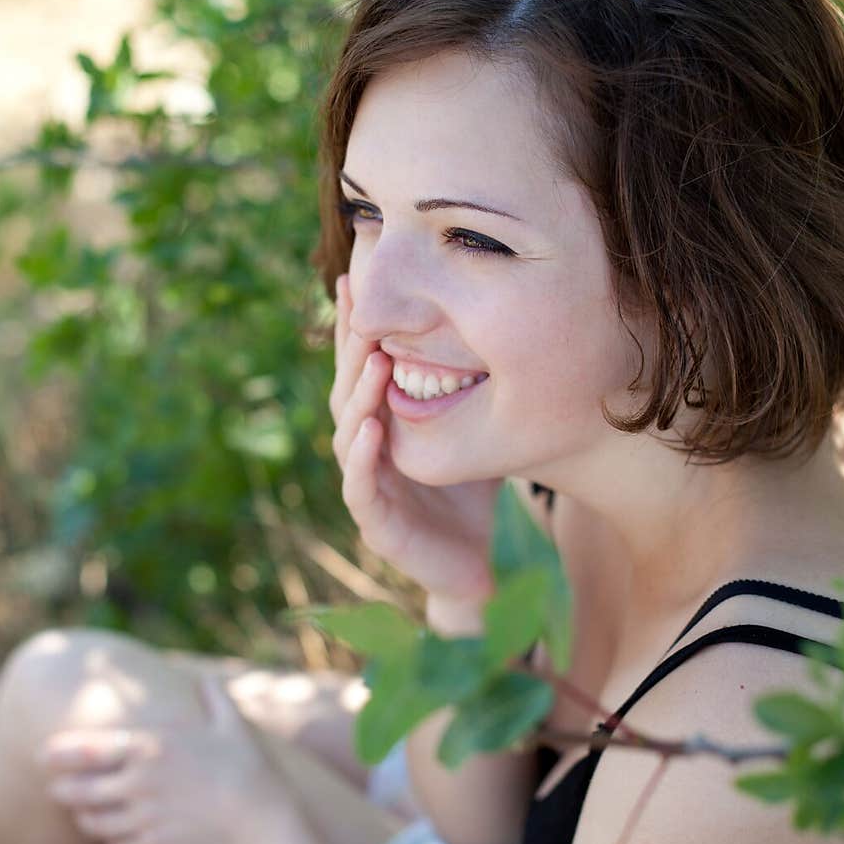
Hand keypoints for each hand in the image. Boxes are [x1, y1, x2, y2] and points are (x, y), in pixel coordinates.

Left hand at [37, 677, 277, 843]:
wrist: (262, 819)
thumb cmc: (248, 767)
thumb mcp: (231, 724)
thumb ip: (214, 698)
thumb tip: (207, 679)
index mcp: (151, 747)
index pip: (87, 749)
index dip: (59, 752)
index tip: (44, 755)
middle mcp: (139, 782)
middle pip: (79, 790)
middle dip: (63, 790)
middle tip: (57, 789)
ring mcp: (144, 816)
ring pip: (94, 823)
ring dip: (86, 820)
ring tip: (86, 816)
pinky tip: (118, 841)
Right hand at [330, 271, 501, 604]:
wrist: (472, 567)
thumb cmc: (468, 495)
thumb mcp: (473, 429)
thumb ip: (470, 387)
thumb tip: (496, 320)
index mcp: (382, 423)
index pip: (362, 366)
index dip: (355, 325)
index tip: (353, 276)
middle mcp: (365, 449)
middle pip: (348, 389)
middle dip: (351, 346)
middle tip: (358, 301)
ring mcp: (366, 486)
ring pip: (348, 432)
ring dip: (360, 394)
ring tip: (375, 358)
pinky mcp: (376, 523)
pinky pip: (360, 486)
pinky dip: (362, 458)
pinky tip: (371, 430)